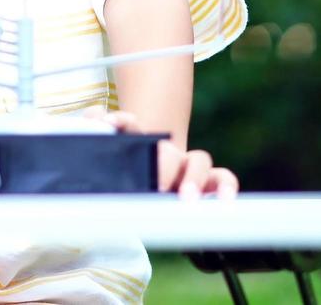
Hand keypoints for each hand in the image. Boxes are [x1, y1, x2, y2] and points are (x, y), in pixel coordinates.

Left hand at [92, 110, 239, 200]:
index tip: (110, 125)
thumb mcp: (104, 149)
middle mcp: (166, 149)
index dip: (121, 121)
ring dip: (194, 179)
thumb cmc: (122, 164)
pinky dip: (226, 187)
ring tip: (185, 198)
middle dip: (163, 164)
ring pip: (200, 161)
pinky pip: (223, 178)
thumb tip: (95, 119)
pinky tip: (223, 200)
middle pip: (168, 151)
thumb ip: (94, 128)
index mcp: (138, 139)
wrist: (146, 174)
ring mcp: (187, 164)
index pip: (129, 124)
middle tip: (156, 184)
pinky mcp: (206, 181)